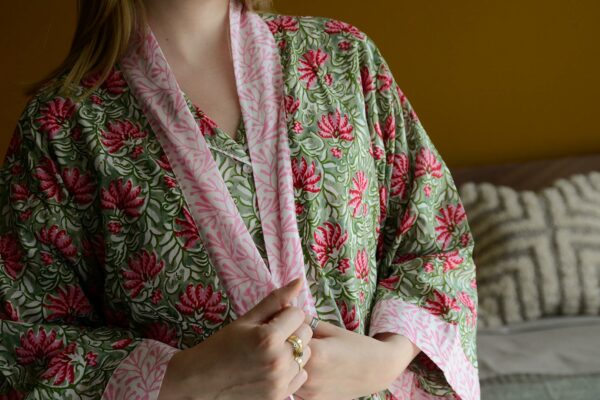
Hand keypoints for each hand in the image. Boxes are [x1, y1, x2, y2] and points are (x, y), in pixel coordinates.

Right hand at [158, 277, 312, 399]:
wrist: (200, 382)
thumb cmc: (221, 347)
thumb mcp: (246, 320)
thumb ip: (275, 301)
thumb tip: (299, 281)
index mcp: (268, 338)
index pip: (298, 314)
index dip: (286, 314)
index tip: (271, 321)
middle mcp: (277, 361)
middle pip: (306, 334)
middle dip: (292, 330)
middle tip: (272, 336)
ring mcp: (279, 382)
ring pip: (306, 355)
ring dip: (293, 351)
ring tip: (271, 353)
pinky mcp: (279, 397)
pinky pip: (301, 376)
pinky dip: (291, 370)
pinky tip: (272, 368)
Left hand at [294, 320, 419, 399]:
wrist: (376, 370)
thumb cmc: (354, 345)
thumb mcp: (329, 328)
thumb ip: (304, 321)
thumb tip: (280, 310)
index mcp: (315, 353)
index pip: (285, 337)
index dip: (284, 330)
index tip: (287, 326)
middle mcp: (309, 376)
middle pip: (283, 357)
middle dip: (284, 348)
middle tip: (293, 341)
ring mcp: (310, 393)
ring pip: (285, 374)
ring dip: (288, 365)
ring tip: (302, 355)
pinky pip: (293, 387)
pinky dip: (295, 378)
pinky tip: (308, 369)